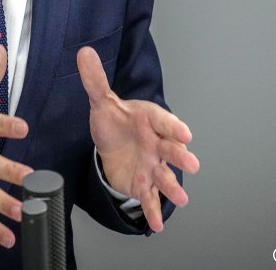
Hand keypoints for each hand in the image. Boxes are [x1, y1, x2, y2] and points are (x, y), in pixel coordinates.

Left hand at [77, 46, 199, 231]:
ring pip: (165, 176)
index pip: (164, 121)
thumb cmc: (115, 122)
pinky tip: (156, 224)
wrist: (112, 144)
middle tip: (191, 163)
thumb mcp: (102, 101)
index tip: (185, 133)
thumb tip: (84, 52)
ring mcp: (153, 165)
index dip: (173, 126)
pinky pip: (149, 197)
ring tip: (180, 199)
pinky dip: (153, 210)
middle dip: (180, 156)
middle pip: (171, 149)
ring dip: (172, 187)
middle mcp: (156, 143)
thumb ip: (95, 79)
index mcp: (150, 120)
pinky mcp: (144, 183)